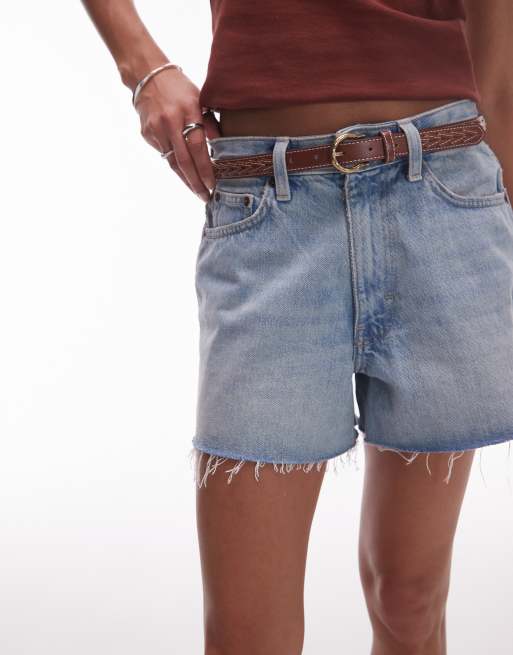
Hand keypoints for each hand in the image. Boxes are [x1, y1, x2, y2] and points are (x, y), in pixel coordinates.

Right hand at [135, 67, 220, 201]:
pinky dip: (175, 164)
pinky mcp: (147, 134)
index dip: (205, 168)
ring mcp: (156, 130)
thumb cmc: (179, 88)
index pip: (198, 147)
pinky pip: (164, 154)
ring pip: (172, 162)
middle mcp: (169, 122)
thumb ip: (211, 122)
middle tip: (205, 197)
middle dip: (196, 182)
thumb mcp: (200, 98)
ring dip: (186, 179)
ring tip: (197, 191)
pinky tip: (184, 171)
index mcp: (187, 111)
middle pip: (184, 161)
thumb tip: (222, 146)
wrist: (146, 75)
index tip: (213, 184)